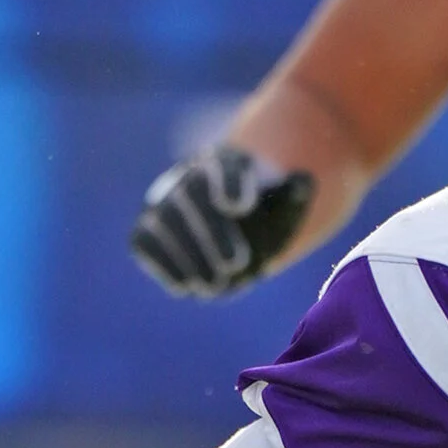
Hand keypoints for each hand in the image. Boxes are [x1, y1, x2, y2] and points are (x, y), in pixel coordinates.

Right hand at [130, 143, 314, 297]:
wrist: (234, 235)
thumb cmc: (264, 220)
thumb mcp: (286, 208)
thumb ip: (294, 195)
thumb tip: (302, 181)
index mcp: (229, 161)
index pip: (228, 164)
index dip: (230, 181)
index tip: (238, 206)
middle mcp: (190, 175)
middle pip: (192, 192)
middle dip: (212, 231)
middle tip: (236, 264)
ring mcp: (164, 202)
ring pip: (165, 219)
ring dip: (189, 255)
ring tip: (215, 285)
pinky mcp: (147, 230)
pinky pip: (145, 241)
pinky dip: (161, 262)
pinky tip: (185, 286)